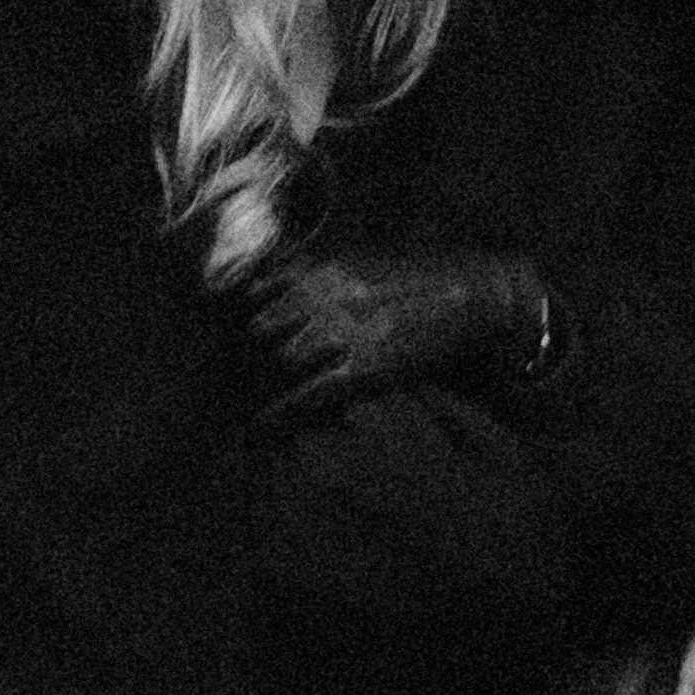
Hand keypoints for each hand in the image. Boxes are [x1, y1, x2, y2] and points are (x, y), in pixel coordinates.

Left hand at [246, 242, 555, 420]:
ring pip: (279, 362)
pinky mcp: (365, 366)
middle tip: (226, 381)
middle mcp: (324, 296)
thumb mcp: (360, 265)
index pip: (255, 293)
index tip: (221, 340)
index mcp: (321, 269)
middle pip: (258, 329)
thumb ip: (318, 274)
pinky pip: (308, 394)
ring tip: (240, 408)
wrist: (472, 296)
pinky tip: (261, 429)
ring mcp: (343, 331)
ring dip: (257, 388)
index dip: (234, 320)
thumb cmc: (419, 282)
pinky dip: (280, 414)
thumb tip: (276, 284)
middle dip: (239, 357)